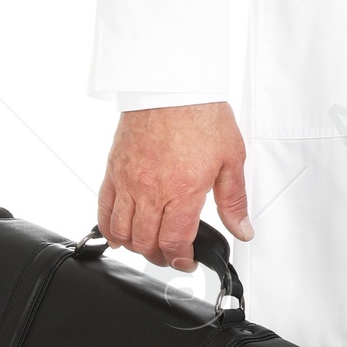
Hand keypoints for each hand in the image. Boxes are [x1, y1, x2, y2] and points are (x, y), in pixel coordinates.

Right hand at [97, 103, 253, 270]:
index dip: (181, 259)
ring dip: (135, 246)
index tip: (187, 260)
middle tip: (171, 255)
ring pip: (122, 231)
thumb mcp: (231, 159)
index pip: (175, 242)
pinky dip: (109, 228)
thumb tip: (242, 229)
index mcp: (183, 190)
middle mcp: (151, 190)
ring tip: (148, 246)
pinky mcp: (113, 171)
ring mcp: (128, 182)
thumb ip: (234, 200)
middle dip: (160, 257)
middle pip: (146, 242)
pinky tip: (118, 234)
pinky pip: (104, 209)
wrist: (172, 86)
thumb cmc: (200, 114)